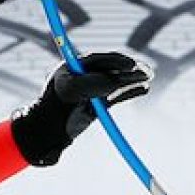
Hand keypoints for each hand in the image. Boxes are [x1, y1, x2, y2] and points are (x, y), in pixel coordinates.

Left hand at [11, 51, 151, 165]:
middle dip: (128, 70)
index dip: (115, 61)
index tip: (130, 65)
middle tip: (146, 71)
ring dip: (132, 80)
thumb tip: (119, 79)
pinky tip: (143, 88)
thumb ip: (94, 84)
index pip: (97, 60)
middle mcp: (80, 77)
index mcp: (70, 69)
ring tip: (149, 77)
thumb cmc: (54, 110)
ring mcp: (89, 91)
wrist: (46, 133)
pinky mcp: (95, 104)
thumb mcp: (72, 94)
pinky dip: (129, 92)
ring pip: (114, 82)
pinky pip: (115, 96)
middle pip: (109, 70)